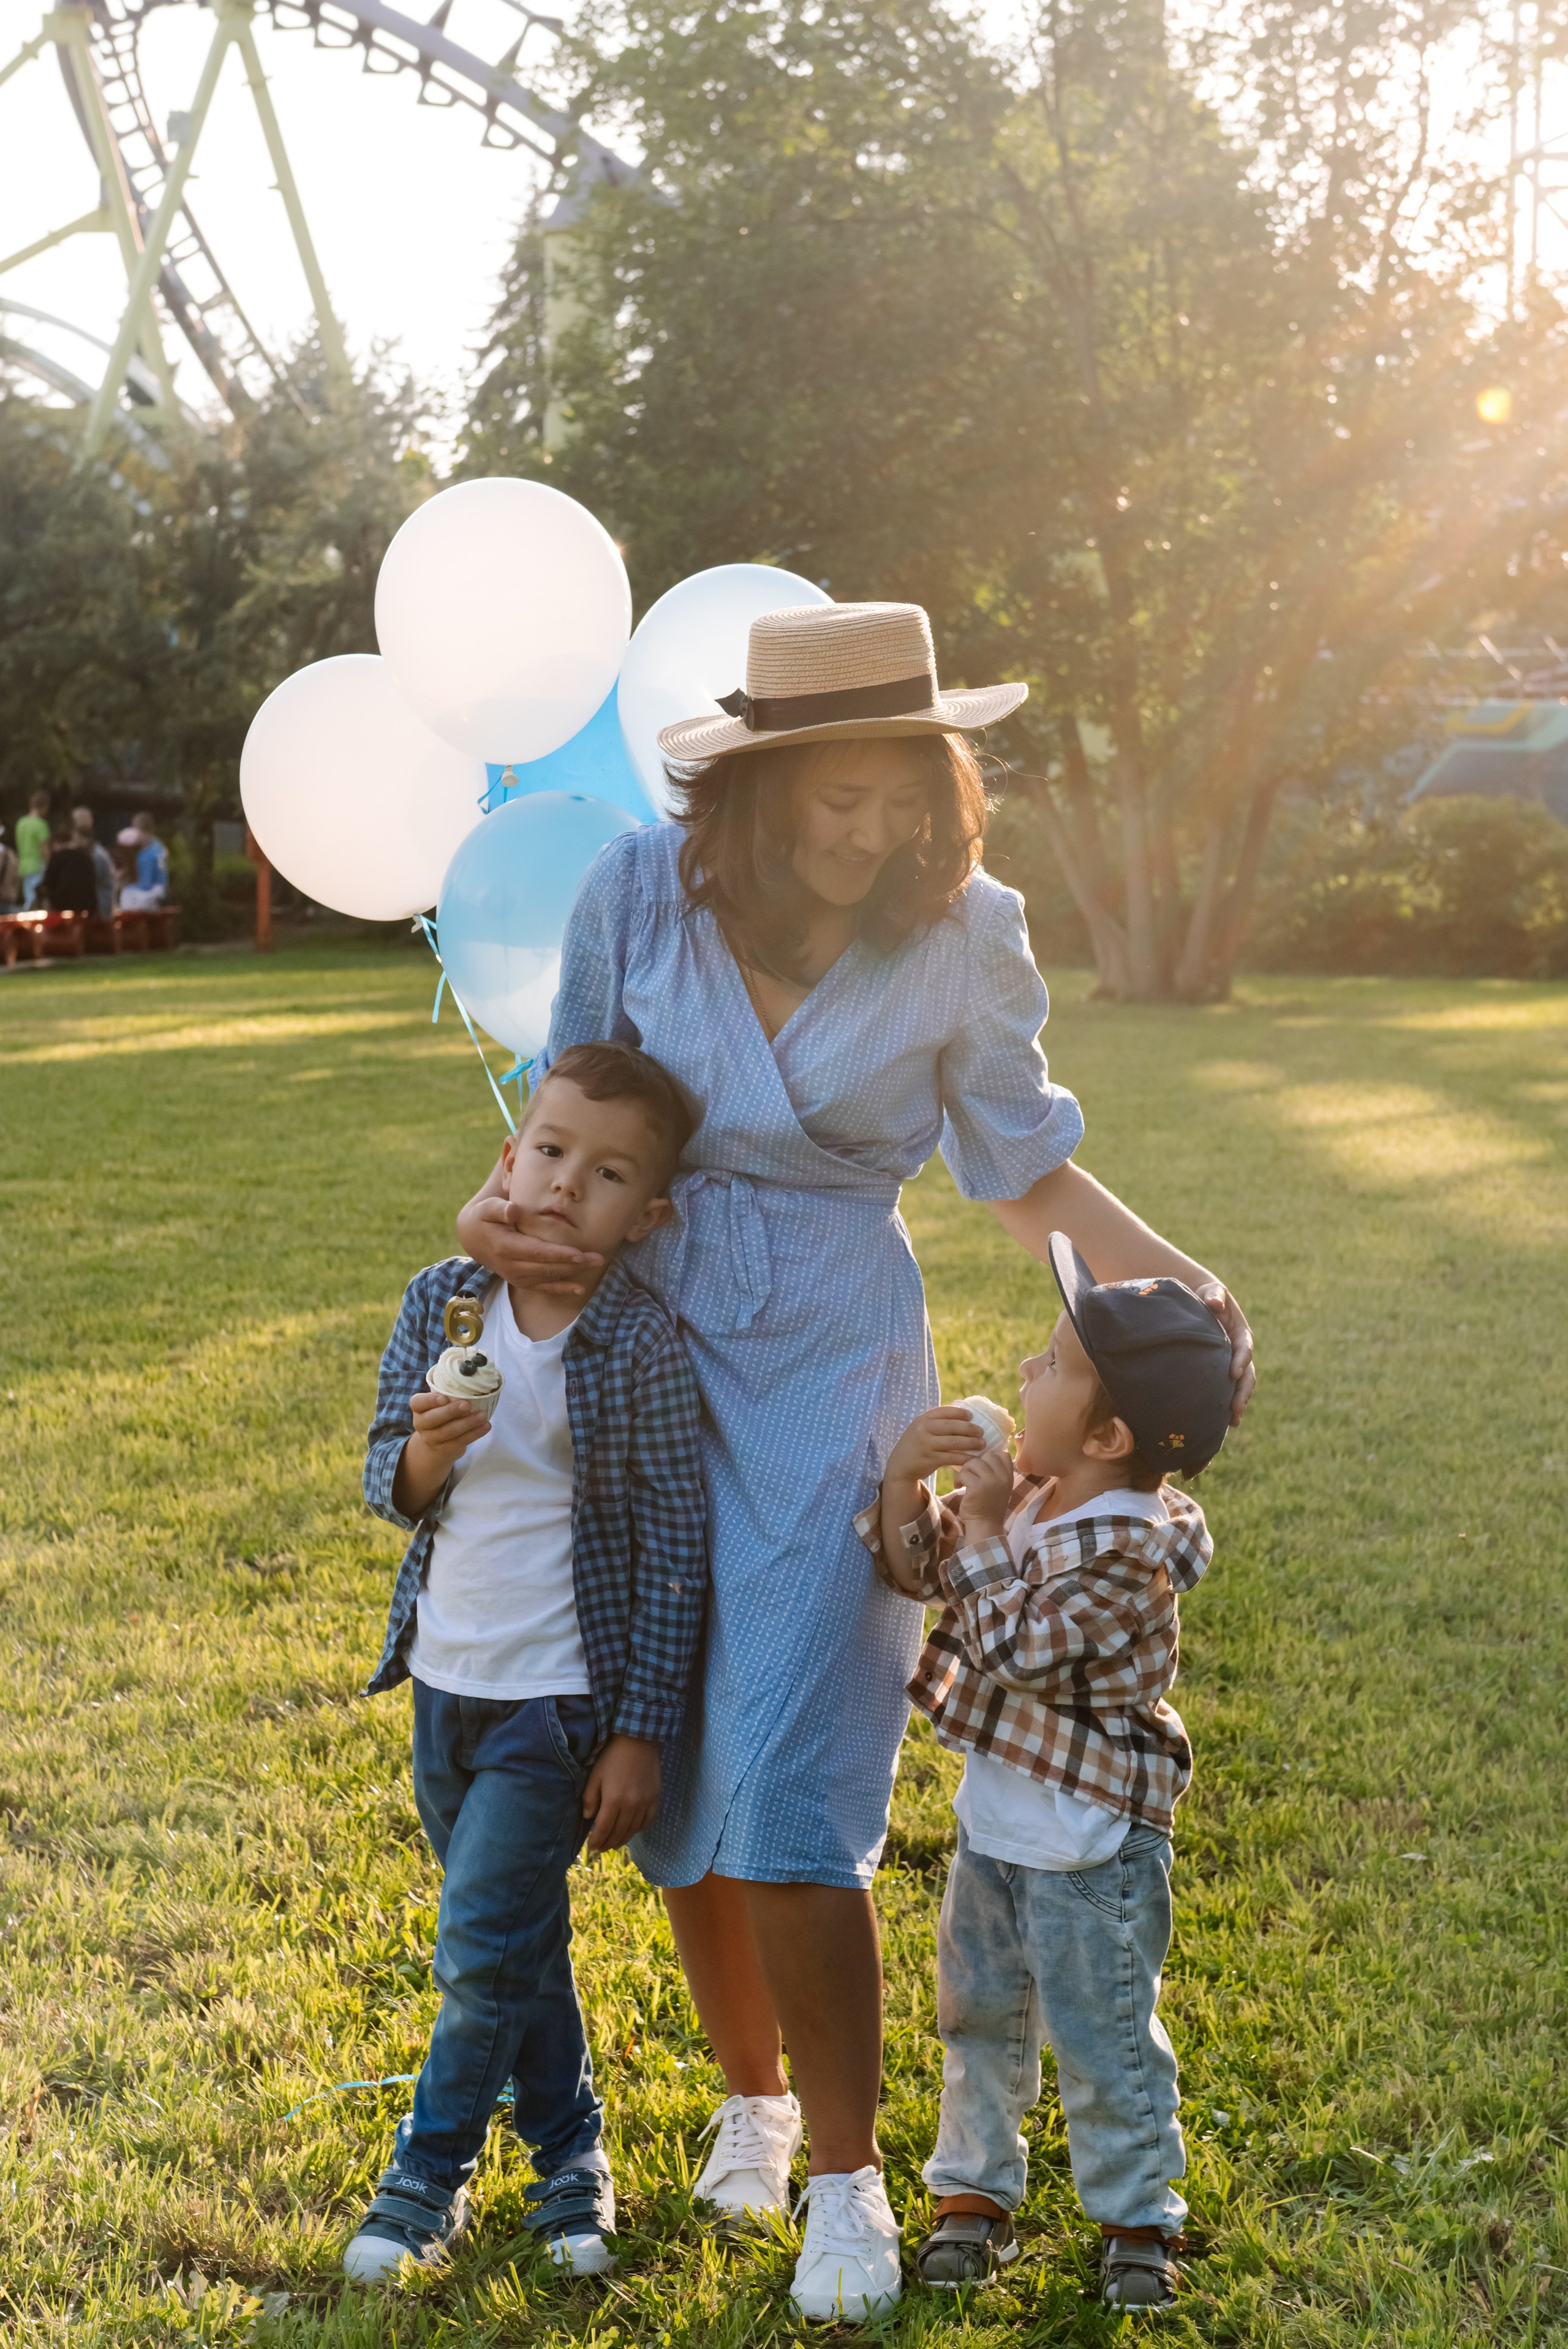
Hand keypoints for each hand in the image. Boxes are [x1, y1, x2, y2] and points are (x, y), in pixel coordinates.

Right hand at [409, 1388, 492, 1460]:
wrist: (437, 1444)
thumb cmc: (443, 1415)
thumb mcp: (440, 1405)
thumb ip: (450, 1395)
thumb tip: (473, 1380)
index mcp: (419, 1409)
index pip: (417, 1403)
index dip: (429, 1400)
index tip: (444, 1398)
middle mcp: (421, 1424)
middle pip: (432, 1418)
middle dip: (450, 1411)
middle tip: (466, 1405)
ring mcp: (431, 1438)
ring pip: (448, 1431)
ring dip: (468, 1423)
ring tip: (483, 1415)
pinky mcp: (444, 1449)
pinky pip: (460, 1441)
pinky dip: (475, 1433)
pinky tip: (486, 1426)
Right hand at [457, 1191, 603, 1295]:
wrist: (472, 1238)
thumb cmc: (484, 1218)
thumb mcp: (486, 1208)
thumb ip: (500, 1208)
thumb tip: (514, 1210)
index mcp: (505, 1247)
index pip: (537, 1252)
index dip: (559, 1254)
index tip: (579, 1254)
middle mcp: (511, 1266)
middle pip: (547, 1267)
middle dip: (574, 1263)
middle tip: (598, 1258)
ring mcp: (515, 1276)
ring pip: (548, 1277)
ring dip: (573, 1273)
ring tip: (596, 1264)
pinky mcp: (520, 1281)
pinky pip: (543, 1288)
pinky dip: (561, 1289)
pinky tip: (579, 1288)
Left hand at [582, 1734, 660, 1852]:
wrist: (638, 1740)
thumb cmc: (612, 1757)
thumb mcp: (595, 1775)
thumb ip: (590, 1798)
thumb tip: (588, 1818)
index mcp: (613, 1800)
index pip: (603, 1829)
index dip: (597, 1841)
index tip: (592, 1846)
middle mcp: (631, 1805)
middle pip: (619, 1833)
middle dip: (608, 1843)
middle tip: (602, 1848)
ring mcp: (645, 1802)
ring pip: (633, 1830)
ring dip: (623, 1839)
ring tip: (614, 1843)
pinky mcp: (655, 1798)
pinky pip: (648, 1821)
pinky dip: (639, 1829)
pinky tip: (632, 1830)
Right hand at [885, 1406, 992, 1485]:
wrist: (900, 1465)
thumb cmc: (916, 1445)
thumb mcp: (920, 1429)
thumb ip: (935, 1422)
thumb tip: (961, 1414)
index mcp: (922, 1419)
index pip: (943, 1411)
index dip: (959, 1413)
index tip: (971, 1416)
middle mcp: (923, 1430)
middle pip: (951, 1426)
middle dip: (969, 1428)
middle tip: (981, 1431)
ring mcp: (927, 1445)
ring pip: (954, 1442)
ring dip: (971, 1443)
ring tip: (982, 1444)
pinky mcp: (931, 1459)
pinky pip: (952, 1457)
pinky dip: (965, 1458)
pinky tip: (973, 1459)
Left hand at [953, 1443, 1015, 1541]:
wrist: (985, 1525)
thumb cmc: (988, 1505)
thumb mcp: (999, 1486)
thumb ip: (995, 1471)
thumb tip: (981, 1451)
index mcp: (1009, 1476)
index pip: (1002, 1453)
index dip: (989, 1456)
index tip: (982, 1466)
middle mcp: (1002, 1477)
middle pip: (986, 1455)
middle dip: (975, 1463)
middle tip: (971, 1475)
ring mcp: (991, 1481)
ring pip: (973, 1462)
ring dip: (965, 1471)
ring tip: (964, 1482)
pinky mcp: (977, 1487)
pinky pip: (964, 1473)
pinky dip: (958, 1479)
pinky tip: (959, 1486)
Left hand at [1194, 1283, 1255, 1420]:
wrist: (1204, 1304)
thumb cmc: (1208, 1296)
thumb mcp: (1212, 1292)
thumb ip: (1214, 1295)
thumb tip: (1214, 1303)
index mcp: (1240, 1333)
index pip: (1244, 1348)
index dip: (1241, 1360)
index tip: (1234, 1373)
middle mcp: (1240, 1352)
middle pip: (1247, 1374)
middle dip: (1243, 1392)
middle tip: (1236, 1408)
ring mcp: (1233, 1363)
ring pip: (1240, 1386)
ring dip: (1239, 1403)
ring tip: (1232, 1421)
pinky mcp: (1223, 1371)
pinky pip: (1228, 1389)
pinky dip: (1227, 1403)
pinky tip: (1221, 1421)